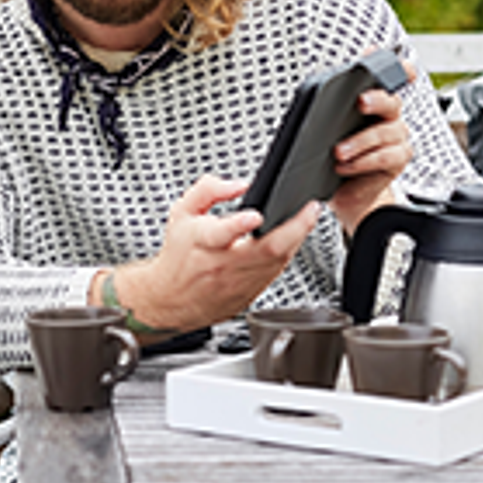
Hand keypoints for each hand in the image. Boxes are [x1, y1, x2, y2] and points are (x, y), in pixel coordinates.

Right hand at [114, 176, 318, 335]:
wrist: (172, 299)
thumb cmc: (178, 255)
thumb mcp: (181, 213)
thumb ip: (207, 190)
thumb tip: (238, 184)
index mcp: (203, 241)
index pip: (222, 233)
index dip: (239, 224)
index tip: (255, 215)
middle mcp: (223, 263)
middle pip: (266, 249)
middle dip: (294, 228)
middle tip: (310, 209)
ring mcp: (240, 281)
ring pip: (278, 261)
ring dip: (297, 238)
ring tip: (308, 217)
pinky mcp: (251, 293)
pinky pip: (276, 272)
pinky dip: (287, 253)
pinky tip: (291, 239)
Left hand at [328, 73, 414, 234]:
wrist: (345, 190)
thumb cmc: (335, 154)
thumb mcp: (327, 128)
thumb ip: (329, 107)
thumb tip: (317, 91)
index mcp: (373, 101)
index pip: (391, 76)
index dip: (391, 64)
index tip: (376, 56)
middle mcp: (390, 116)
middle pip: (392, 101)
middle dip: (376, 99)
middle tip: (360, 103)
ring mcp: (397, 137)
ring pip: (387, 132)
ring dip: (360, 142)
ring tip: (338, 152)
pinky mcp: (398, 159)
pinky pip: (386, 157)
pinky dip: (363, 161)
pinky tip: (344, 166)